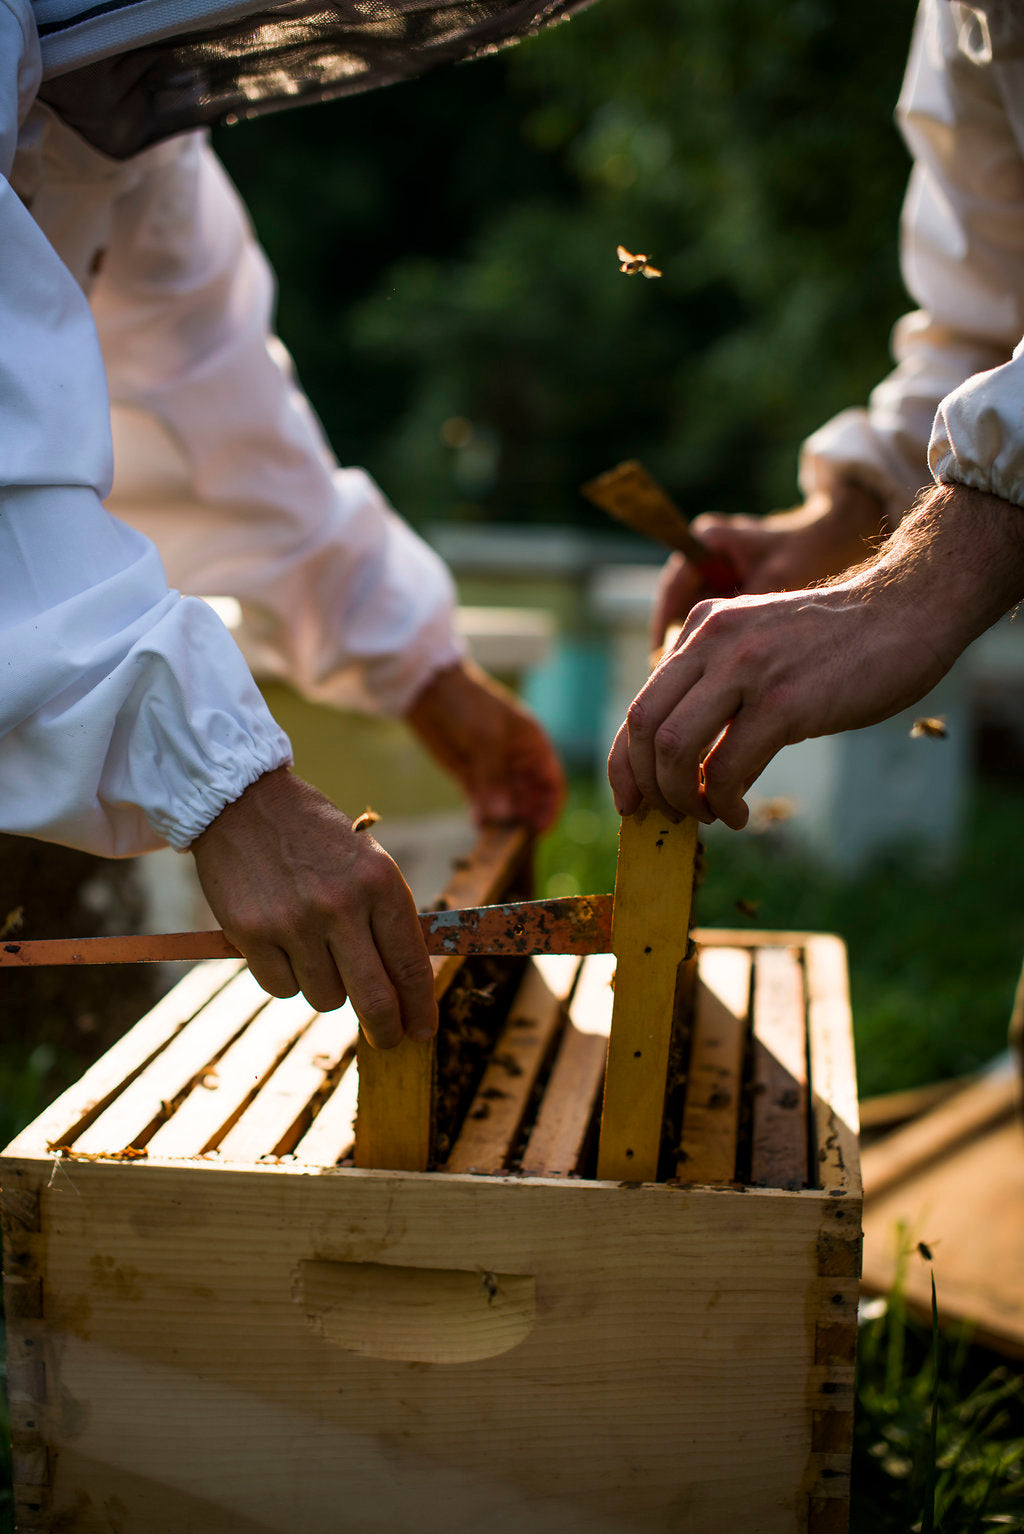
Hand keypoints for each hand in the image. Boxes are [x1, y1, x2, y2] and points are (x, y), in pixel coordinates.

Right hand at [191, 768, 436, 1048]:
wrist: (245, 803)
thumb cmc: (315, 838)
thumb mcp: (366, 863)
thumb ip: (386, 919)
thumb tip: (405, 988)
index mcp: (380, 883)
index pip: (410, 963)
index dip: (419, 1007)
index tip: (423, 1031)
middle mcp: (342, 904)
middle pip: (373, 997)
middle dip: (384, 1029)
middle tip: (386, 1040)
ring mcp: (295, 921)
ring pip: (325, 997)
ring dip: (326, 987)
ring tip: (314, 948)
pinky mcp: (252, 933)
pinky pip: (281, 988)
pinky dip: (285, 978)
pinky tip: (282, 944)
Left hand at [405, 658, 565, 831]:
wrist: (429, 690)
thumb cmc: (467, 704)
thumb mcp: (485, 738)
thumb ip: (494, 777)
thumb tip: (502, 816)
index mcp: (532, 745)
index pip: (552, 782)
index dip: (550, 807)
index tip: (541, 828)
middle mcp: (517, 761)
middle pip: (530, 799)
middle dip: (525, 818)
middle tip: (515, 837)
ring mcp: (493, 770)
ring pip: (506, 804)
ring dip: (503, 820)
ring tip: (495, 835)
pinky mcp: (469, 776)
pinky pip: (481, 802)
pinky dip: (482, 814)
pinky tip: (478, 823)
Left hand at [611, 483, 1023, 828]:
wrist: (906, 613)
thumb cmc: (838, 643)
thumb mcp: (760, 646)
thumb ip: (719, 686)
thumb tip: (685, 762)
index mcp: (702, 628)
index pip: (638, 705)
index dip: (624, 763)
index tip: (632, 801)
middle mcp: (714, 642)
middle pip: (644, 728)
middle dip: (647, 785)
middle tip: (668, 816)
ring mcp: (747, 670)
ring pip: (675, 750)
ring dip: (682, 798)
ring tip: (708, 814)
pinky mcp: (784, 702)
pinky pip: (727, 769)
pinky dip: (723, 803)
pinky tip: (739, 812)